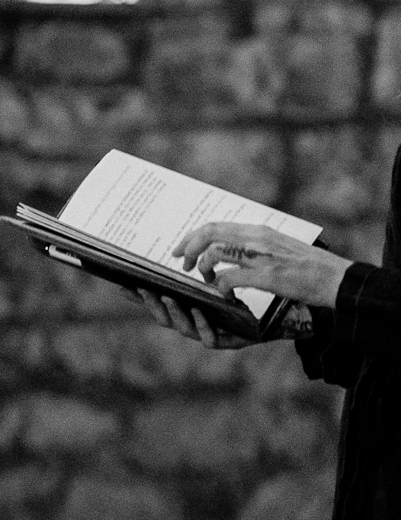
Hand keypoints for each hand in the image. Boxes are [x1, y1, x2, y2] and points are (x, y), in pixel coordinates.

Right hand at [128, 287, 256, 349]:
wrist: (267, 323)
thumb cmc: (235, 305)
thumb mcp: (211, 289)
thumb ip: (192, 281)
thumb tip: (175, 260)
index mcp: (185, 314)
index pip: (156, 307)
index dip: (139, 299)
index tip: (124, 287)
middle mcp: (192, 326)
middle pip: (164, 320)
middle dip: (153, 304)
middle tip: (146, 288)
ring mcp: (206, 336)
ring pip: (183, 329)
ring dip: (174, 313)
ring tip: (169, 297)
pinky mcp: (225, 343)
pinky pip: (209, 339)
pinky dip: (202, 325)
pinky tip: (199, 311)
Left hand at [172, 222, 352, 308]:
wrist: (338, 280)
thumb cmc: (309, 266)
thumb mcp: (278, 246)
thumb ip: (253, 244)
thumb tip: (227, 246)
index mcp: (259, 230)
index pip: (215, 225)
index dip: (192, 236)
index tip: (181, 249)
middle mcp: (258, 238)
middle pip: (208, 234)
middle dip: (188, 248)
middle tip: (183, 263)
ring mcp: (262, 256)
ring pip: (215, 253)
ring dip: (203, 268)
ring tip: (204, 279)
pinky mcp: (269, 276)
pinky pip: (230, 278)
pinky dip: (220, 286)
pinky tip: (224, 294)